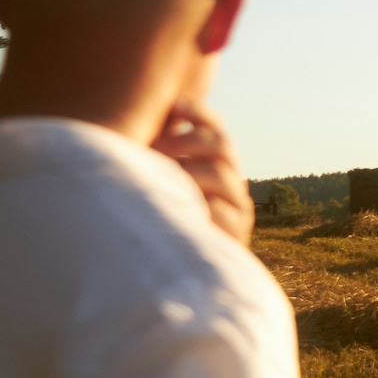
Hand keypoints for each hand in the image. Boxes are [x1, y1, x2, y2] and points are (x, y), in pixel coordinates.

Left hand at [154, 102, 255, 245]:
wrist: (181, 271)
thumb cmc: (160, 219)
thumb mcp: (161, 180)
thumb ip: (159, 152)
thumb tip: (140, 116)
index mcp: (215, 165)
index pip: (216, 128)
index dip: (199, 113)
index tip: (176, 106)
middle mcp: (231, 182)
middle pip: (222, 145)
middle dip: (187, 142)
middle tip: (156, 151)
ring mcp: (237, 207)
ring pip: (222, 175)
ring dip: (188, 173)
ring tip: (159, 180)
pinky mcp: (237, 232)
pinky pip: (219, 211)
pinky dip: (196, 205)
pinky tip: (174, 208)